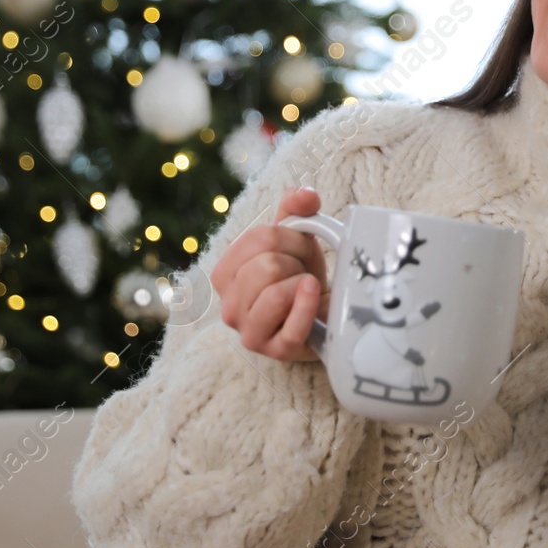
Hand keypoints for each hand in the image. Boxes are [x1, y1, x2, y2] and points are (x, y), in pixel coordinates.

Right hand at [211, 187, 329, 362]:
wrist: (322, 314)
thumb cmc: (300, 275)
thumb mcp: (295, 238)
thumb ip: (296, 208)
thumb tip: (305, 195)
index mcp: (225, 275)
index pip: (258, 238)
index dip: (290, 237)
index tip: (299, 248)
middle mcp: (229, 306)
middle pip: (267, 265)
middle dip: (297, 261)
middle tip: (304, 271)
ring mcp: (250, 332)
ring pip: (275, 293)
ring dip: (302, 284)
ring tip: (306, 289)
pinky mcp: (276, 351)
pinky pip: (292, 325)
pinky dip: (308, 306)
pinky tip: (314, 295)